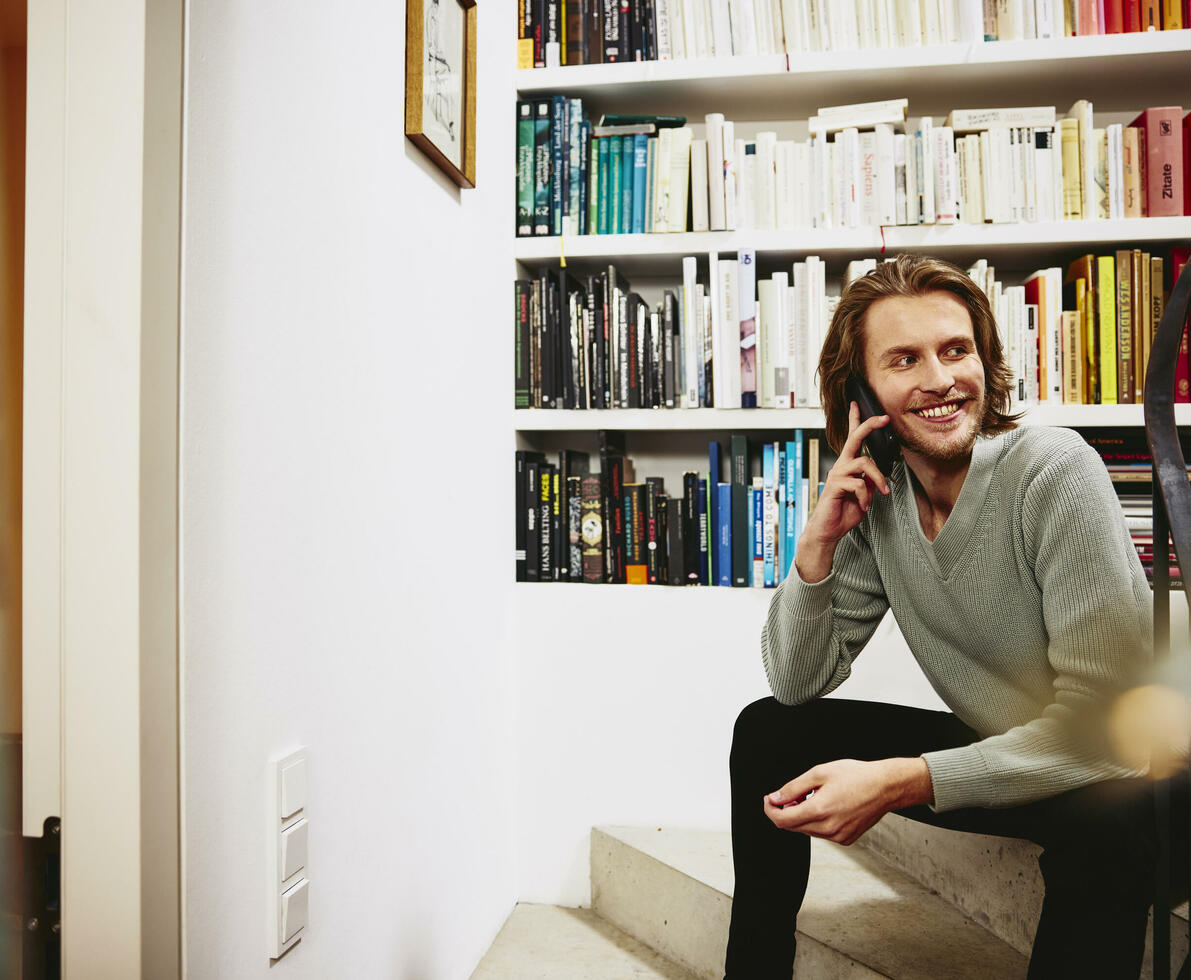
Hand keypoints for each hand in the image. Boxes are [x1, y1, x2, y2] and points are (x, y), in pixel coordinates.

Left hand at [762, 758, 931, 845]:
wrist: (885, 787)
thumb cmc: (857, 776)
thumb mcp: (819, 773)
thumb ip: (793, 787)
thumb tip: (775, 798)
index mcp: (819, 810)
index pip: (782, 820)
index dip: (770, 810)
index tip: (769, 800)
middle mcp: (828, 828)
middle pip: (792, 827)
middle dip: (785, 811)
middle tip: (791, 794)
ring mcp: (838, 836)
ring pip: (807, 831)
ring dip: (801, 816)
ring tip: (813, 797)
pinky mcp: (846, 839)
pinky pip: (822, 833)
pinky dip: (817, 822)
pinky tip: (826, 806)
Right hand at [795, 402, 891, 581]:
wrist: (828, 530)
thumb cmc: (844, 512)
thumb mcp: (864, 495)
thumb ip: (869, 482)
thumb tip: (877, 475)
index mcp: (848, 466)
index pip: (851, 439)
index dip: (855, 421)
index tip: (858, 404)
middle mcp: (841, 466)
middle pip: (855, 439)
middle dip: (869, 426)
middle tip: (884, 418)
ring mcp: (837, 474)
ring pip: (865, 464)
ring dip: (878, 479)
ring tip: (881, 493)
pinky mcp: (835, 486)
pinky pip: (858, 484)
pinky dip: (865, 496)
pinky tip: (862, 505)